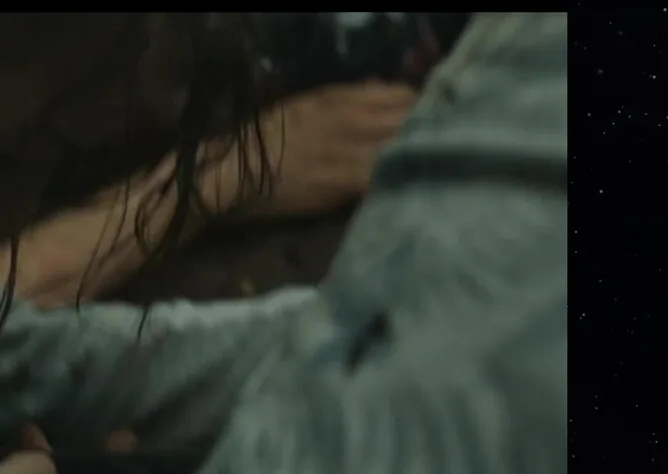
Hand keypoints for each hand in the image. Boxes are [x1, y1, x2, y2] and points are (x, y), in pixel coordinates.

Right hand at [247, 82, 417, 216]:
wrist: (238, 173)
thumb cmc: (268, 137)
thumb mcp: (308, 104)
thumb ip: (348, 98)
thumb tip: (381, 90)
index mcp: (345, 98)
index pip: (406, 96)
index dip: (420, 108)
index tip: (423, 120)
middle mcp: (355, 121)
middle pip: (413, 122)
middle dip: (426, 131)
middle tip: (429, 146)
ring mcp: (353, 154)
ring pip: (405, 151)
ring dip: (416, 158)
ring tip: (419, 168)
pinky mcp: (347, 185)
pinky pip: (386, 180)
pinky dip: (397, 182)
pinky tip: (401, 189)